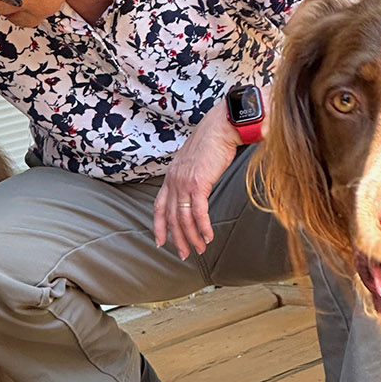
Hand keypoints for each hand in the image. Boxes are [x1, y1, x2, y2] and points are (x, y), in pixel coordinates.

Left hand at [154, 103, 240, 258]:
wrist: (221, 128)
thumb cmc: (212, 142)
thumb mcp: (193, 161)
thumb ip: (189, 176)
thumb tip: (195, 189)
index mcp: (171, 176)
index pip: (159, 206)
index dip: (159, 226)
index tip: (161, 241)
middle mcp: (174, 181)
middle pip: (172, 217)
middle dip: (178, 239)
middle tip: (184, 254)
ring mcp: (184, 182)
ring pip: (184, 218)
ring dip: (192, 237)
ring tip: (200, 248)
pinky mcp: (199, 183)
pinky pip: (199, 212)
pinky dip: (203, 227)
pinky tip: (208, 236)